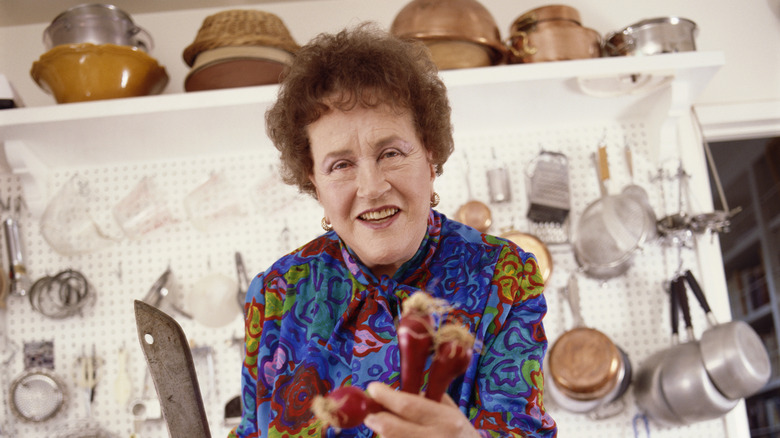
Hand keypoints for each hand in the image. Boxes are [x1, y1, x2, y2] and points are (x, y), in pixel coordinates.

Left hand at [364, 382, 479, 437]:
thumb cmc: (460, 434)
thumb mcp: (451, 412)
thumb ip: (425, 401)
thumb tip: (392, 394)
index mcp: (446, 420)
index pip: (408, 405)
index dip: (385, 396)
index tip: (373, 388)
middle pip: (392, 429)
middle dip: (375, 419)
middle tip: (369, 414)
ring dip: (383, 435)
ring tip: (388, 428)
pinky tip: (398, 437)